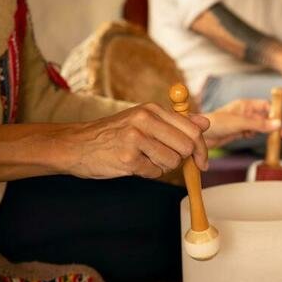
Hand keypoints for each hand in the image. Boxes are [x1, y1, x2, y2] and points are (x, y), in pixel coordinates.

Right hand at [59, 103, 208, 178]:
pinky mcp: (128, 158)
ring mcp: (135, 139)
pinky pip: (154, 173)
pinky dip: (148, 172)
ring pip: (172, 162)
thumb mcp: (144, 119)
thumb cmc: (114, 134)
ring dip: (162, 166)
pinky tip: (133, 164)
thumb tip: (205, 123)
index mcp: (152, 109)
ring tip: (144, 158)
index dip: (202, 149)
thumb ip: (176, 121)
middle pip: (185, 147)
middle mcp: (145, 120)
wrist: (76, 145)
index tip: (203, 162)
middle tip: (164, 158)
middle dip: (180, 159)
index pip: (192, 130)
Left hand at [204, 99, 281, 147]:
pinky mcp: (237, 131)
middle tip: (281, 134)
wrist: (200, 135)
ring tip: (270, 137)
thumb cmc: (216, 123)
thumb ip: (260, 124)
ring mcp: (241, 122)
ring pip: (258, 126)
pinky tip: (250, 136)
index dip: (274, 112)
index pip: (265, 105)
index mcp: (245, 105)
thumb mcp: (241, 123)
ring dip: (264, 131)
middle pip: (264, 117)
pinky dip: (254, 135)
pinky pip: (251, 132)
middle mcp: (244, 112)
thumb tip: (278, 124)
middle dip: (272, 124)